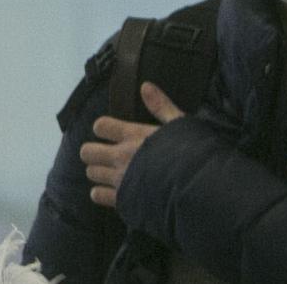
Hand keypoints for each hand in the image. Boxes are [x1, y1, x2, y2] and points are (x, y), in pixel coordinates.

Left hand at [79, 82, 182, 207]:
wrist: (199, 191)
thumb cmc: (193, 155)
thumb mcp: (181, 125)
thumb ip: (161, 106)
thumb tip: (145, 85)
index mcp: (133, 136)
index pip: (100, 126)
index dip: (103, 128)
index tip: (112, 133)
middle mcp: (121, 157)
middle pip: (87, 151)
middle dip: (94, 152)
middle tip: (107, 155)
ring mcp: (120, 180)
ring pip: (91, 173)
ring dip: (99, 172)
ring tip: (113, 174)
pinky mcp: (123, 201)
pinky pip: (97, 196)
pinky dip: (102, 194)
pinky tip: (114, 193)